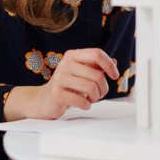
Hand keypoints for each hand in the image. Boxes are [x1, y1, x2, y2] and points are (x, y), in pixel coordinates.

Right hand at [4, 48, 119, 120]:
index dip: (109, 65)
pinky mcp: (57, 93)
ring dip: (96, 98)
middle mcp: (66, 63)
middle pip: (97, 75)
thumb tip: (114, 62)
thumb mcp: (81, 73)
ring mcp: (60, 77)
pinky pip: (81, 101)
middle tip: (99, 94)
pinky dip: (86, 105)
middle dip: (103, 88)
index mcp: (73, 55)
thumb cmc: (67, 86)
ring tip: (91, 99)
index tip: (114, 76)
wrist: (44, 100)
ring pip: (91, 88)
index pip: (97, 53)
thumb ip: (96, 67)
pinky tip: (83, 104)